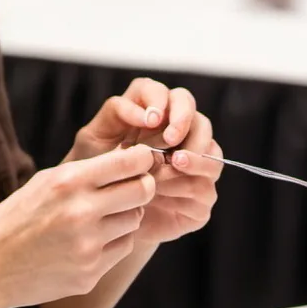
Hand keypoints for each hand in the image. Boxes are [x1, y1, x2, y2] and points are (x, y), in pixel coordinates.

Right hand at [0, 144, 156, 307]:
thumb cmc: (15, 219)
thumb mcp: (44, 183)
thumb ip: (84, 173)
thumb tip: (128, 163)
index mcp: (67, 182)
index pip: (128, 162)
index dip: (143, 159)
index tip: (144, 159)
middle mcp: (82, 211)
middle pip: (142, 190)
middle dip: (143, 185)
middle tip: (134, 185)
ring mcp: (88, 245)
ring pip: (134, 220)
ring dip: (125, 215)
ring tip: (99, 216)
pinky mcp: (91, 273)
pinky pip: (122, 248)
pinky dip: (113, 241)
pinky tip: (89, 239)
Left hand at [66, 77, 220, 244]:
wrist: (100, 212)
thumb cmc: (96, 169)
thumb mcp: (94, 137)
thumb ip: (116, 113)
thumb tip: (148, 115)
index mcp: (155, 116)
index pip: (169, 94)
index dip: (163, 101)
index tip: (151, 120)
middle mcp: (180, 138)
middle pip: (199, 119)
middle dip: (186, 124)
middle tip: (169, 139)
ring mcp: (194, 168)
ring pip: (212, 152)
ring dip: (193, 157)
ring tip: (170, 164)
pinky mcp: (199, 197)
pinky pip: (205, 187)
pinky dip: (186, 185)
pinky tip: (162, 190)